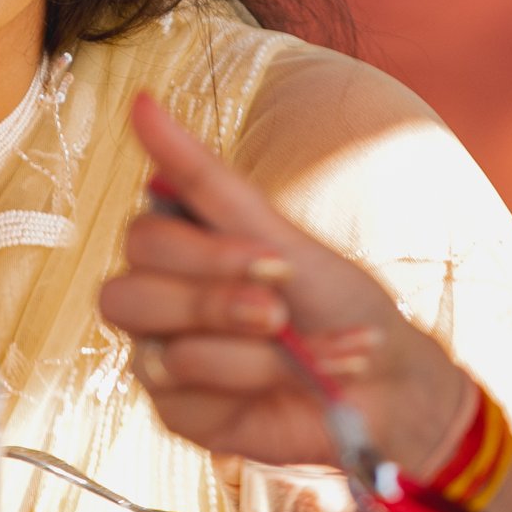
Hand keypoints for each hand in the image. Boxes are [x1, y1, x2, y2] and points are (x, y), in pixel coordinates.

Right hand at [99, 93, 472, 474]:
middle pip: (124, 295)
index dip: (206, 253)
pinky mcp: (178, 413)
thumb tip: (143, 99)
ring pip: (159, 352)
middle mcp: (156, 301)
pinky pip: (182, 398)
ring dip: (244, 351)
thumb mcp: (278, 232)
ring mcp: (161, 359)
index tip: (278, 258)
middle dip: (211, 303)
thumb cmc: (334, 299)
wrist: (386, 378)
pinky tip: (287, 383)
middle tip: (279, 311)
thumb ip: (203, 174)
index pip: (141, 238)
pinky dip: (249, 385)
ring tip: (295, 349)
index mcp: (175, 249)